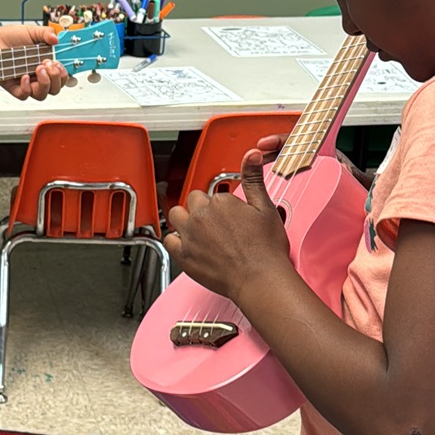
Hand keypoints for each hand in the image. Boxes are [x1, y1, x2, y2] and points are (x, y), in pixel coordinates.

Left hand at [0, 23, 70, 101]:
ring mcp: (26, 82)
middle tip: (49, 65)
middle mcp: (37, 75)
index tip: (61, 64)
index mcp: (45, 63)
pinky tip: (24, 76)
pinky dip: (26, 88)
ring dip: (45, 84)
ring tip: (38, 68)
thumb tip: (56, 38)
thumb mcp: (31, 31)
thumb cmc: (8, 37)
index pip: (61, 76)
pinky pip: (24, 95)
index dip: (65, 74)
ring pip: (42, 94)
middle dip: (56, 78)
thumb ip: (46, 33)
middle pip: (55, 88)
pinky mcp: (14, 87)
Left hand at [165, 145, 291, 298]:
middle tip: (217, 224)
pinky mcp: (184, 255)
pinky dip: (175, 241)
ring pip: (176, 216)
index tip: (230, 216)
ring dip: (185, 220)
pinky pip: (168, 240)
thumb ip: (254, 179)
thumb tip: (252, 155)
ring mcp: (190, 235)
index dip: (222, 205)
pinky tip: (188, 244)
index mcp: (221, 201)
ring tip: (200, 231)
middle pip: (193, 201)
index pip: (214, 195)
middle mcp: (202, 216)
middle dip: (202, 209)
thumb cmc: (265, 250)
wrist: (260, 279)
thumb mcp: (266, 208)